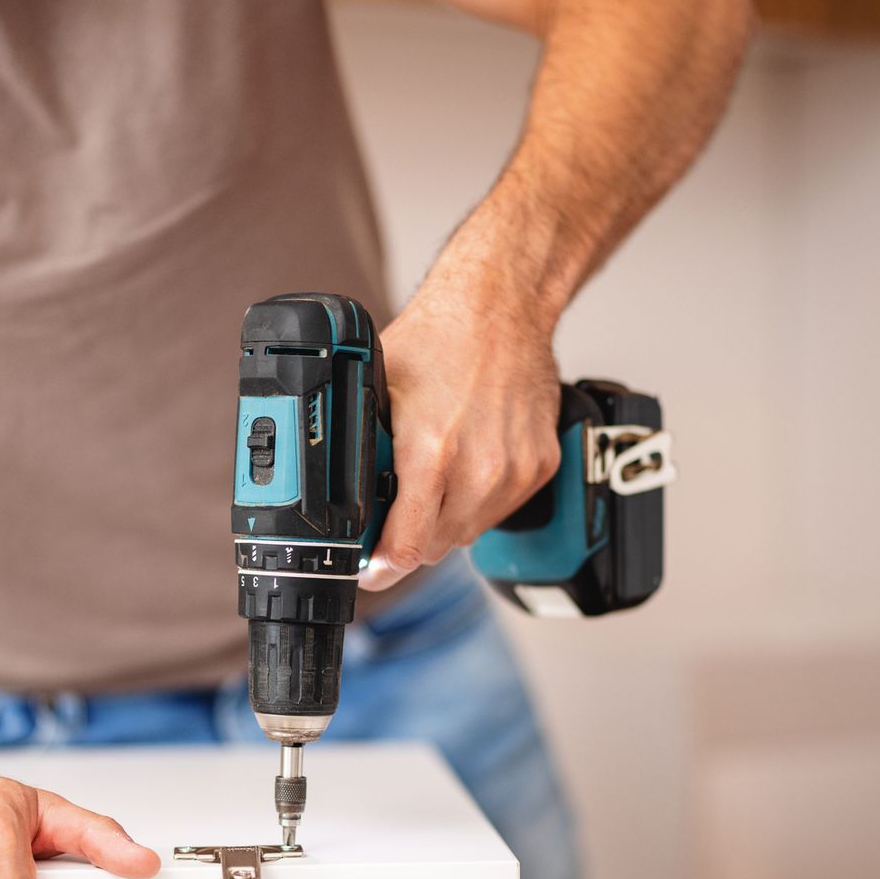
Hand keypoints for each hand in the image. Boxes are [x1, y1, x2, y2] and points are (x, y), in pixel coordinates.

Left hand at [362, 274, 561, 591]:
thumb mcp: (376, 390)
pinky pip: (501, 509)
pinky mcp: (540, 466)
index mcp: (432, 454)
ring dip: (445, 522)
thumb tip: (339, 494)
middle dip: (410, 540)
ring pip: (469, 532)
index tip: (370, 570)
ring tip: (432, 482)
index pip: (408, 548)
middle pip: (437, 547)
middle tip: (392, 518)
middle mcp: (480, 470)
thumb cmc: (438, 338)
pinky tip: (467, 465)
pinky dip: (479, 500)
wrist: (503, 307)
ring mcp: (515, 471)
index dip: (382, 567)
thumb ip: (362, 448)